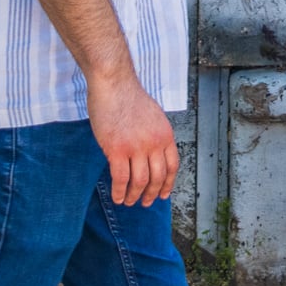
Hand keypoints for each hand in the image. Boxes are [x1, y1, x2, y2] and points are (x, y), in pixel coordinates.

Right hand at [87, 70, 178, 205]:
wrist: (113, 83)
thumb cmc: (128, 96)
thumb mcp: (153, 116)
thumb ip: (154, 135)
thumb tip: (150, 155)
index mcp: (165, 134)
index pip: (172, 166)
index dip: (168, 184)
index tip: (163, 194)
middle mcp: (154, 143)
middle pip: (157, 177)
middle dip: (151, 194)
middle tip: (145, 202)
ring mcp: (136, 147)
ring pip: (139, 181)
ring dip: (135, 196)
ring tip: (129, 202)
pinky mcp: (116, 149)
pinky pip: (120, 179)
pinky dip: (119, 192)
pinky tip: (117, 197)